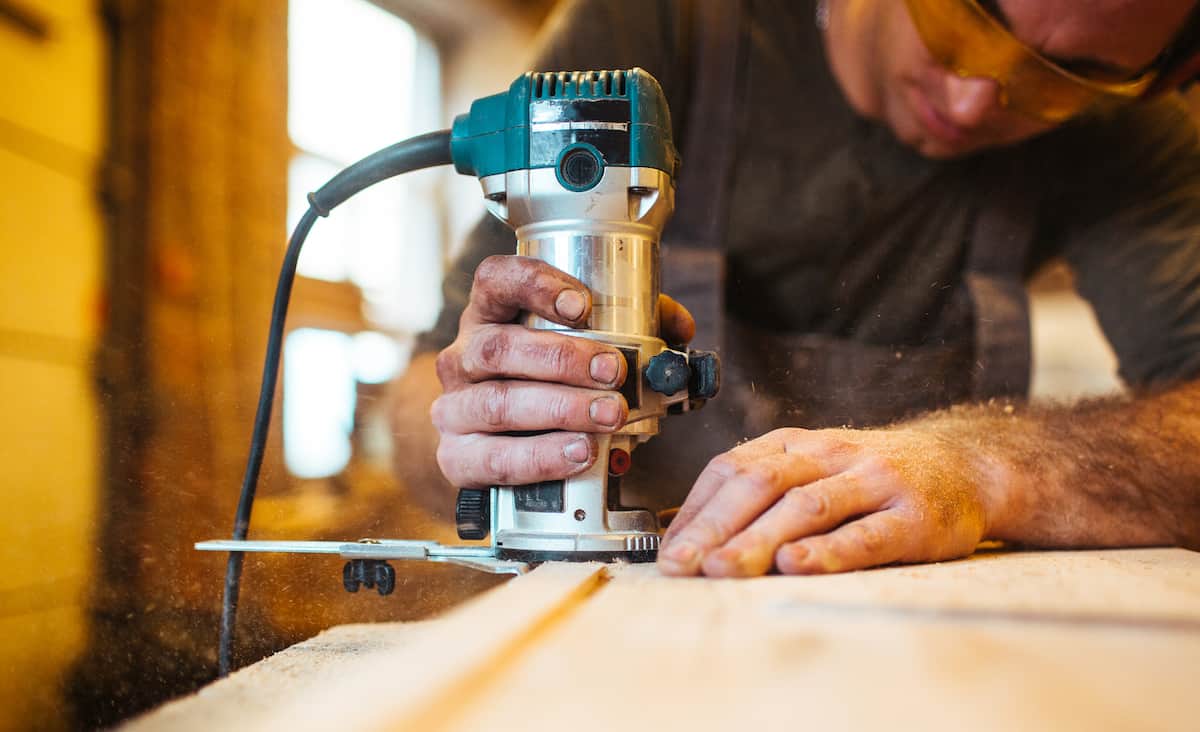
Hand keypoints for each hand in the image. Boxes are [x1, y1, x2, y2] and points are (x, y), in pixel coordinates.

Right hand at [432, 254, 693, 488]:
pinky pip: (496, 459)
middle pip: (499, 348)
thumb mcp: (576, 348)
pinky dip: (544, 457)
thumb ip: (628, 328)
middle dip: (563, 358)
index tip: (581, 304)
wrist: (496, 447)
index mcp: (489, 317)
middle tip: (614, 370)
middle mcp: (464, 358)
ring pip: (499, 403)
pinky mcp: (458, 458)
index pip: (495, 281)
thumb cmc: (543, 387)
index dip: (534, 285)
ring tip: (610, 414)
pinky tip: (581, 452)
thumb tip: (678, 327)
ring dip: (562, 409)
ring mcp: (455, 409)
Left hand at [657, 427, 996, 575]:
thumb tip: (687, 537)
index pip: (732, 468)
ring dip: (759, 539)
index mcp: (796, 444)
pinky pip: (866, 534)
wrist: (967, 465)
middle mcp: (830, 454)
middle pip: (761, 483)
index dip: (696, 510)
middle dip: (716, 526)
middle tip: (683, 565)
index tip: (669, 552)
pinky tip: (797, 565)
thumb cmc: (872, 478)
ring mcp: (874, 481)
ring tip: (723, 569)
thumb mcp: (814, 469)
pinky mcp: (913, 516)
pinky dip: (828, 550)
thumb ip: (760, 497)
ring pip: (806, 505)